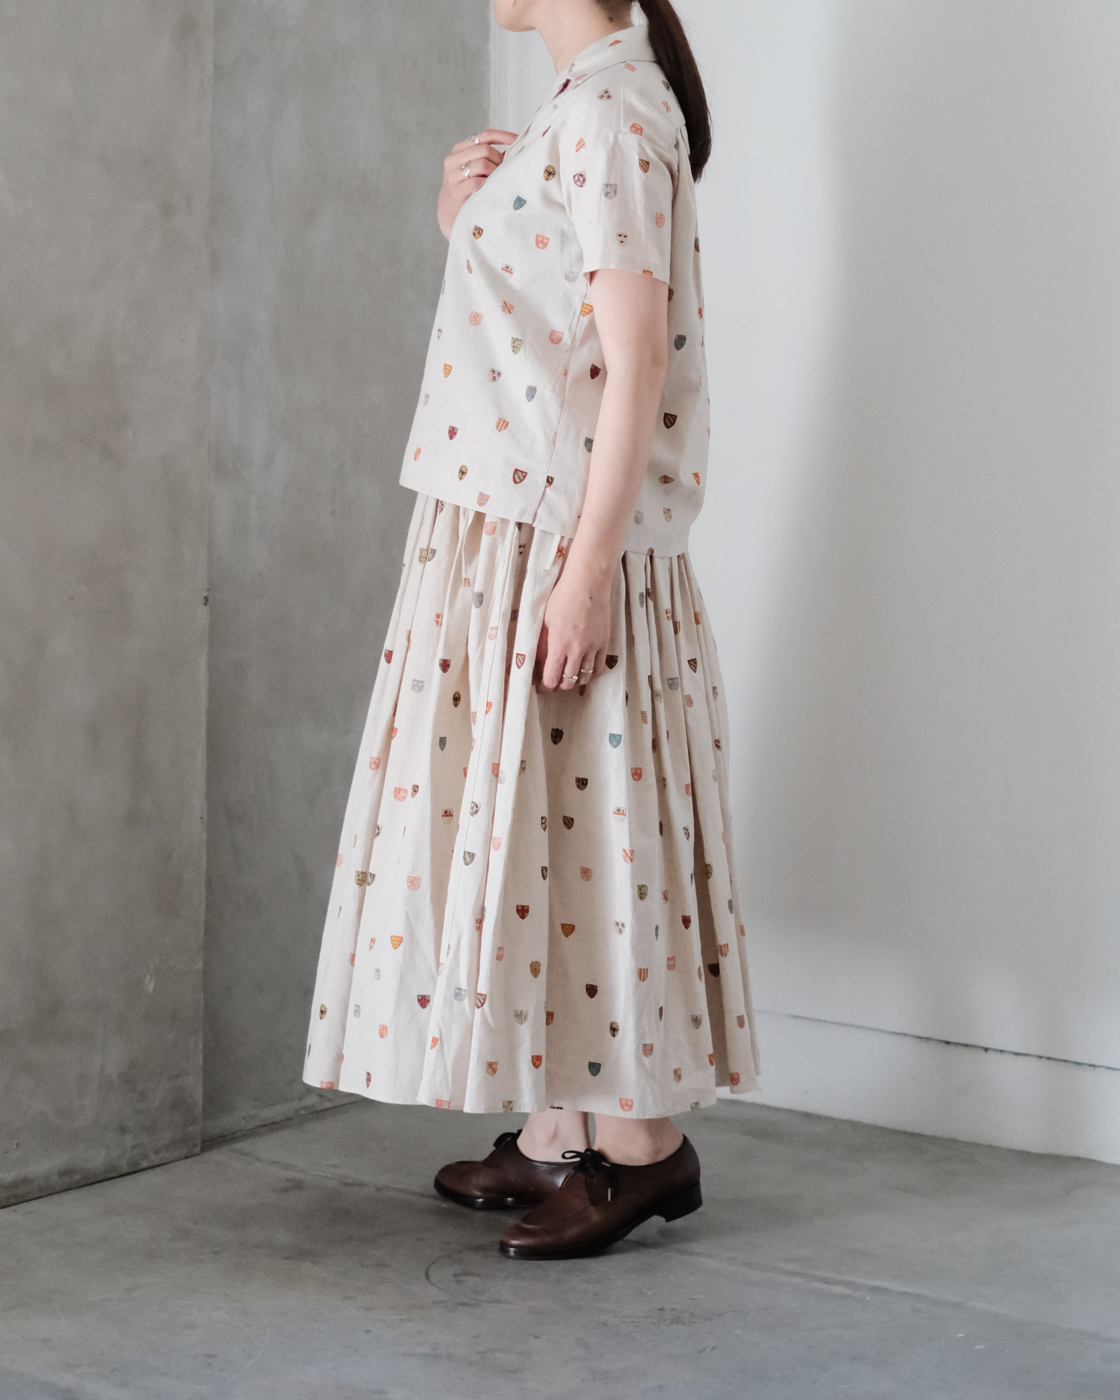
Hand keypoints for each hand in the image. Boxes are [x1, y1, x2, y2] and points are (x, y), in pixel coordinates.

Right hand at [438, 129, 518, 239]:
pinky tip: (492, 191)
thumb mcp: (475, 171)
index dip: (502, 136)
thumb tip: (517, 150)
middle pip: (485, 150)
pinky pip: (478, 183)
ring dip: (495, 173)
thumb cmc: (468, 192)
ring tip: (499, 182)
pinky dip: (488, 185)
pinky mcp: (456, 191)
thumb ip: (490, 159)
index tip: (517, 140)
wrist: (450, 217)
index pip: (483, 135)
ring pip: (482, 164)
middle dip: (500, 160)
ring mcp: (453, 176)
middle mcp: (453, 160)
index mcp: (459, 150)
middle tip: (507, 171)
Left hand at [536, 561, 612, 691]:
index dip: (546, 687)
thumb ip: (543, 644)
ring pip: (585, 677)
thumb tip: (540, 661)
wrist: (588, 583)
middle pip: (568, 681)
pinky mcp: (604, 642)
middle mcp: (577, 650)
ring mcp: (593, 647)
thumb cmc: (563, 597)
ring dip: (575, 679)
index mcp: (559, 645)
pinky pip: (598, 666)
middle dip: (559, 685)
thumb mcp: (546, 621)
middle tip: (554, 681)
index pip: (552, 678)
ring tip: (570, 675)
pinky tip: (584, 667)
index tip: (542, 687)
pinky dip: (590, 671)